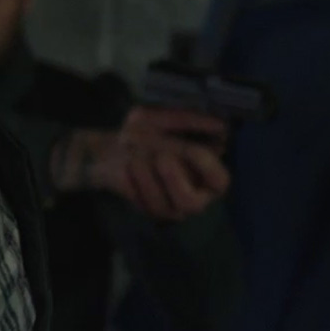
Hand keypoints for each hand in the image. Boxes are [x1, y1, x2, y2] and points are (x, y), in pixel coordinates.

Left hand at [54, 108, 231, 220]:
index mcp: (207, 174)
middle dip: (173, 178)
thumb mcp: (158, 119)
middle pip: (191, 203)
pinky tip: (128, 166)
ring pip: (163, 206)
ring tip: (135, 156)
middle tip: (160, 157)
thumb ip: (187, 121)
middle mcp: (193, 195)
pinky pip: (142, 205)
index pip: (219, 181)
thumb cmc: (142, 133)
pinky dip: (133, 182)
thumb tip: (220, 126)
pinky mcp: (147, 211)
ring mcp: (169, 208)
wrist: (109, 150)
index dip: (208, 167)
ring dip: (147, 177)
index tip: (192, 149)